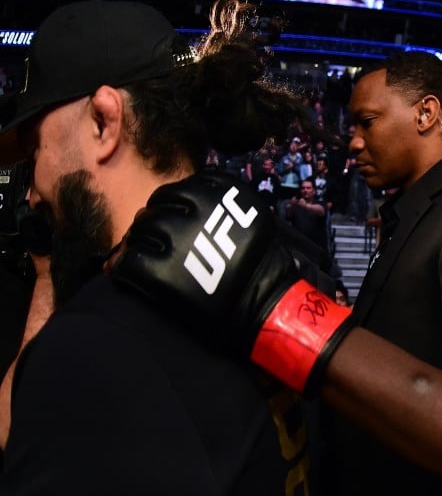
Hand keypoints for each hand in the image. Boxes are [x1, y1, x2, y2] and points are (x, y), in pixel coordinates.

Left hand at [111, 171, 353, 394]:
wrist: (264, 306)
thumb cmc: (258, 265)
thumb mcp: (247, 220)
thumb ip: (219, 206)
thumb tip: (176, 204)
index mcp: (223, 193)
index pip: (182, 189)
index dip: (174, 205)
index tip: (176, 220)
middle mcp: (199, 210)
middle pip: (157, 205)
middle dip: (155, 221)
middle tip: (159, 241)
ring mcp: (178, 239)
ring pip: (140, 228)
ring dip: (139, 241)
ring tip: (146, 256)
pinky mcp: (160, 270)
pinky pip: (129, 261)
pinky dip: (124, 266)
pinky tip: (130, 273)